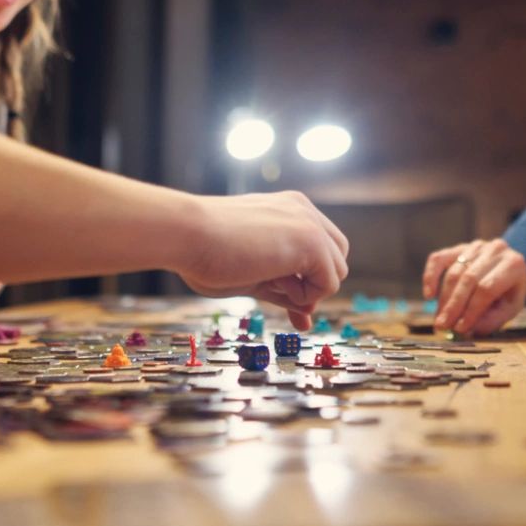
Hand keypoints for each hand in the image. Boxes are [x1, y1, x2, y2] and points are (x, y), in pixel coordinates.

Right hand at [180, 192, 348, 330]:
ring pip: (337, 272)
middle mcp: (303, 210)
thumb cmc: (205, 253)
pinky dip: (305, 295)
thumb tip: (308, 316)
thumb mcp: (252, 274)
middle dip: (314, 285)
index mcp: (287, 209)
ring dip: (307, 290)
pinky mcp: (312, 241)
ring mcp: (310, 223)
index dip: (308, 279)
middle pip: (337, 258)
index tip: (289, 302)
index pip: (320, 249)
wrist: (187, 234)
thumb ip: (284, 290)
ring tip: (268, 281)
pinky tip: (272, 281)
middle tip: (281, 295)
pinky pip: (329, 283)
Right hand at [425, 239, 525, 334]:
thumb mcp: (511, 308)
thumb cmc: (510, 292)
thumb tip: (468, 329)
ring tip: (440, 319)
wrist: (509, 269)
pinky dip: (430, 276)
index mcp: (513, 265)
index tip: (460, 328)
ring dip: (444, 299)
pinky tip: (429, 295)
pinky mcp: (459, 247)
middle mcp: (495, 250)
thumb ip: (493, 319)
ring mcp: (476, 246)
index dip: (472, 309)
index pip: (487, 288)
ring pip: (453, 272)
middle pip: (468, 279)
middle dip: (454, 305)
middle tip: (443, 325)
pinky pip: (438, 259)